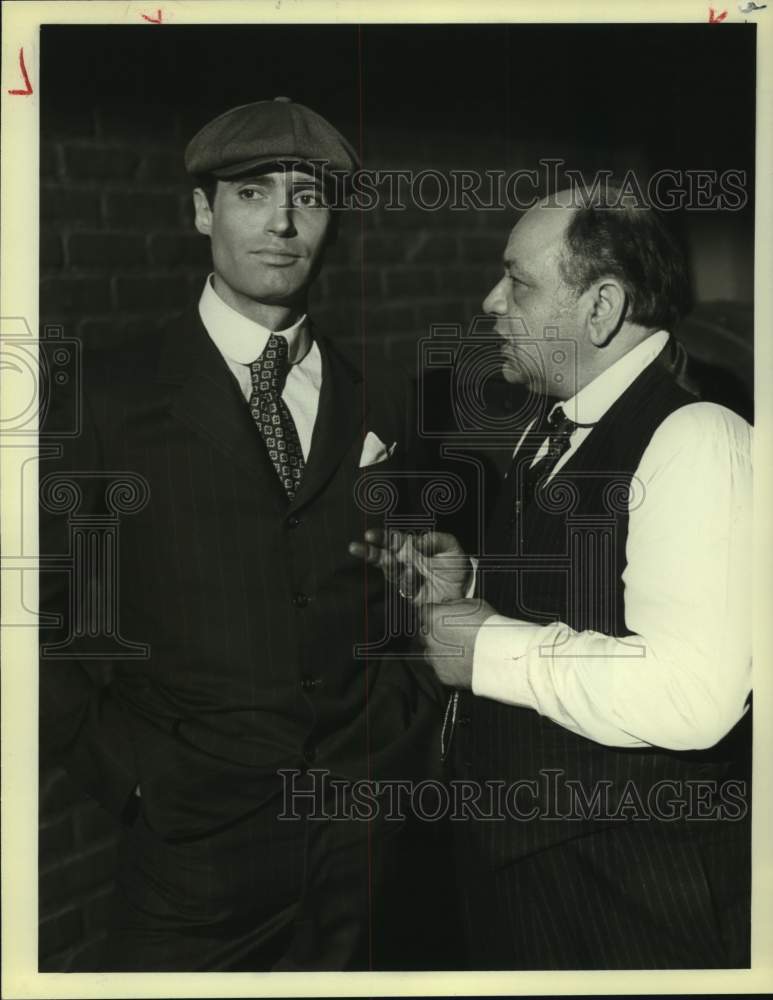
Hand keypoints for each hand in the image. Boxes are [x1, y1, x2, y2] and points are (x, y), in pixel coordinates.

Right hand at [348, 529, 472, 603]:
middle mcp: (404, 562)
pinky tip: (407, 573)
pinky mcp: (409, 593)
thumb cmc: (455, 567)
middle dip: (369, 551)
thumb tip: (419, 540)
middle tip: (356, 547)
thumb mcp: (451, 548)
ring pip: (388, 569)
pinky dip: (403, 579)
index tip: (369, 535)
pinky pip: (402, 586)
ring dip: (382, 563)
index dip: (380, 537)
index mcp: (412, 547)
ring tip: (375, 555)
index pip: (392, 539)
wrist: (463, 592)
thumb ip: (437, 539)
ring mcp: (405, 578)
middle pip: (382, 554)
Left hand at [418, 597, 495, 686]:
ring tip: (460, 650)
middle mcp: (429, 638)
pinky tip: (463, 662)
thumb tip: (446, 605)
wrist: (500, 655)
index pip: (424, 612)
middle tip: (453, 634)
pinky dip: (448, 667)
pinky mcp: (442, 675)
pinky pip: (440, 669)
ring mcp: (434, 658)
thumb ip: (453, 604)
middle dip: (435, 633)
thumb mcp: (473, 604)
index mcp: (434, 617)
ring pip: (431, 653)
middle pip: (425, 633)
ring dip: (440, 651)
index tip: (440, 617)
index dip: (433, 614)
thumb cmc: (490, 627)